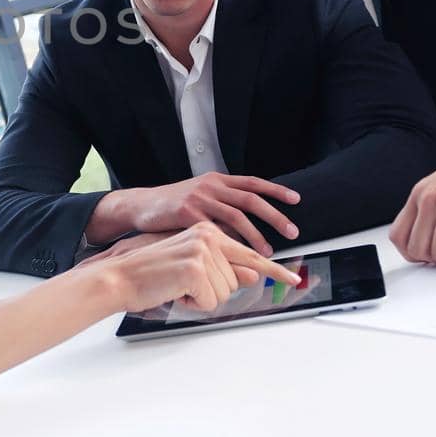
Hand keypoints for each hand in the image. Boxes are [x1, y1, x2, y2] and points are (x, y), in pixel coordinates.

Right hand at [99, 222, 302, 313]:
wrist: (120, 275)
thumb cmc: (153, 273)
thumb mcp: (193, 269)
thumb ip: (224, 269)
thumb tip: (254, 275)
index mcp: (208, 230)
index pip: (248, 252)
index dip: (274, 269)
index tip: (293, 279)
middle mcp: (208, 235)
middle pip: (236, 281)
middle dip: (212, 292)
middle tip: (184, 285)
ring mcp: (202, 249)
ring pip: (225, 292)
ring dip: (201, 298)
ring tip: (177, 286)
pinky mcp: (194, 267)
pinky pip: (210, 301)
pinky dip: (192, 304)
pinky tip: (174, 291)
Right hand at [125, 173, 300, 255]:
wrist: (140, 207)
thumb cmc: (170, 208)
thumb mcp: (199, 200)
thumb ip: (221, 209)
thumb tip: (246, 228)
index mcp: (216, 180)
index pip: (252, 183)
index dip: (275, 190)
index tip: (296, 199)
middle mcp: (210, 185)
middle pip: (250, 199)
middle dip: (275, 216)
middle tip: (292, 231)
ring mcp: (198, 198)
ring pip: (236, 216)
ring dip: (256, 235)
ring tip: (268, 252)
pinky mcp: (186, 213)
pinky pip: (215, 230)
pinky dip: (229, 244)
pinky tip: (237, 256)